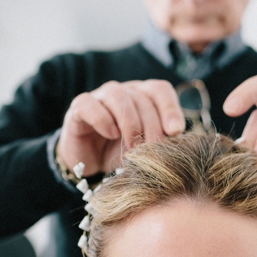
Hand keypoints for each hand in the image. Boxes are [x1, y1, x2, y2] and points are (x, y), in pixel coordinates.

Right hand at [57, 80, 185, 176]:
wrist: (91, 166)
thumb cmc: (122, 154)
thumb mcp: (146, 149)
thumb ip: (161, 139)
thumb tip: (178, 134)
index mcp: (143, 97)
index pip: (160, 90)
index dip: (170, 108)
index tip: (176, 131)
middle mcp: (123, 92)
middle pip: (142, 98)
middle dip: (151, 126)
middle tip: (153, 150)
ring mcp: (100, 97)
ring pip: (118, 96)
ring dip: (129, 123)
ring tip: (132, 147)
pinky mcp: (78, 109)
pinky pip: (90, 105)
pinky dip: (103, 119)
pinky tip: (111, 135)